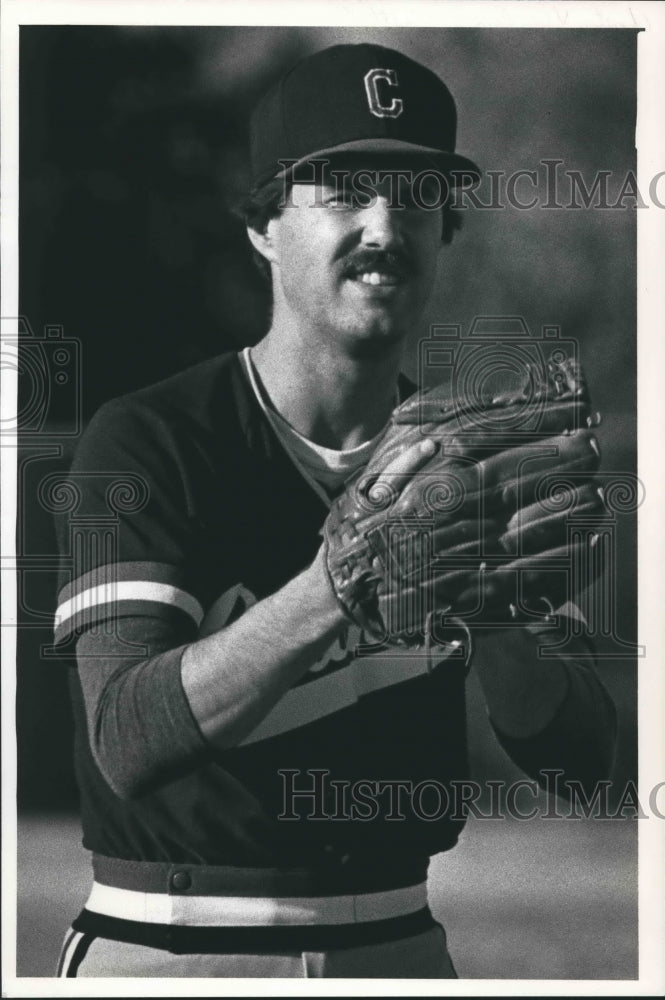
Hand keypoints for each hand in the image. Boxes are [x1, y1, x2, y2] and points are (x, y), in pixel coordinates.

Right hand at [322, 360, 605, 645]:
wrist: (345, 582)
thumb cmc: (369, 513)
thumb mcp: (388, 458)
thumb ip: (433, 425)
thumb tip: (493, 398)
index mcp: (426, 470)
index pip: (496, 432)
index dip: (544, 417)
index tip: (578, 409)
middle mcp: (446, 508)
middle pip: (521, 473)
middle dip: (565, 458)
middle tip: (592, 447)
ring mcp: (460, 550)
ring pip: (531, 521)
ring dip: (572, 505)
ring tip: (596, 493)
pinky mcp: (471, 590)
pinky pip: (529, 571)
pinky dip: (565, 557)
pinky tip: (590, 543)